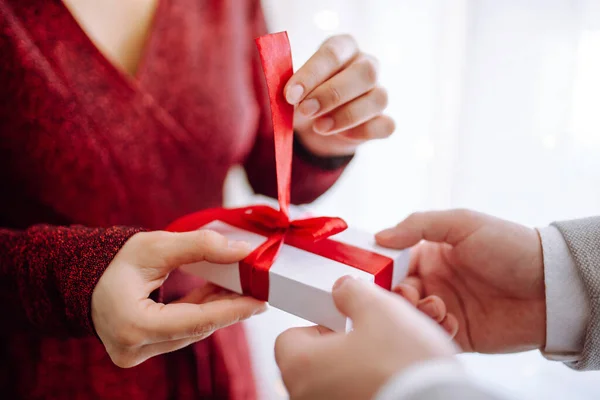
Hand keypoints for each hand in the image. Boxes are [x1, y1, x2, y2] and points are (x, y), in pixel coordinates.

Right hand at [92, 230, 266, 367]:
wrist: (80, 277)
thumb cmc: (113, 260)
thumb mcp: (157, 245)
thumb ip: (201, 246)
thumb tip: (243, 251)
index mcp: (133, 325)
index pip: (195, 321)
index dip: (232, 310)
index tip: (260, 300)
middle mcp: (133, 348)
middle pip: (195, 329)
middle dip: (229, 308)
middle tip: (258, 290)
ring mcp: (135, 354)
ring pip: (190, 332)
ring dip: (216, 309)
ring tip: (241, 286)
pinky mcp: (140, 351)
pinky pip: (179, 332)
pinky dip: (199, 312)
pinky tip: (218, 293)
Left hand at [275, 276, 456, 399]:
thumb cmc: (402, 366)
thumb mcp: (378, 308)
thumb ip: (352, 291)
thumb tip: (343, 289)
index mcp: (300, 365)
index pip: (290, 337)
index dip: (319, 323)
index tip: (344, 320)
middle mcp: (306, 395)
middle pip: (316, 359)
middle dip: (345, 344)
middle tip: (374, 337)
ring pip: (339, 379)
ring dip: (362, 365)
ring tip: (393, 357)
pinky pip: (355, 394)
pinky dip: (372, 384)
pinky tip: (397, 376)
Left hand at [286, 35, 394, 156]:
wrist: (316, 125)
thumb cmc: (305, 97)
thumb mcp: (295, 89)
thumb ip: (295, 88)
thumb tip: (292, 96)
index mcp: (344, 47)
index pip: (333, 53)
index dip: (312, 74)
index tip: (290, 95)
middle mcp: (367, 65)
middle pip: (365, 72)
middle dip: (332, 94)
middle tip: (306, 110)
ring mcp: (380, 92)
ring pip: (379, 99)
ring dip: (347, 116)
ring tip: (319, 127)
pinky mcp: (384, 120)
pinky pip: (385, 125)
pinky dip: (364, 131)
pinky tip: (342, 136)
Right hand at [376, 209, 545, 352]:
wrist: (550, 286)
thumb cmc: (509, 246)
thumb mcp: (463, 222)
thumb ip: (419, 225)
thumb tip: (379, 236)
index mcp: (430, 254)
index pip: (393, 262)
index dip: (382, 268)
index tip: (376, 274)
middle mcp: (434, 281)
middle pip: (396, 292)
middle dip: (397, 295)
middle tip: (410, 295)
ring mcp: (445, 308)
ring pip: (410, 316)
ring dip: (417, 313)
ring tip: (439, 307)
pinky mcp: (458, 333)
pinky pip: (433, 336)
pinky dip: (436, 331)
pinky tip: (454, 322)